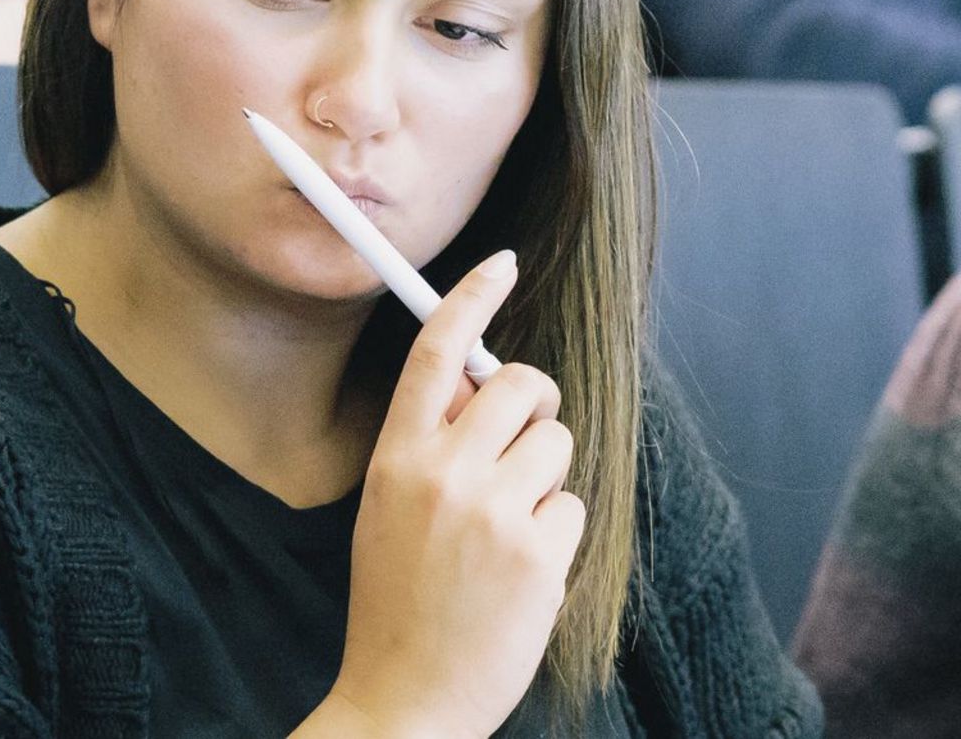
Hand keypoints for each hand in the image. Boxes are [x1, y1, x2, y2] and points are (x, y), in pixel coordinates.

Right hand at [299, 250, 583, 738]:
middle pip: (520, 382)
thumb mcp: (388, 511)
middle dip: (534, 401)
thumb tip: (481, 384)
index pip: (435, 353)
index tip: (501, 264)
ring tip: (509, 531)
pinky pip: (572, 504)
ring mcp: (494, 513)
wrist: (406, 700)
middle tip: (525, 437)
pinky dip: (557, 532)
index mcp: (396, 459)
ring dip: (546, 476)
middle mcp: (443, 474)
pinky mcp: (540, 553)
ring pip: (557, 443)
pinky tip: (522, 573)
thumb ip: (428, 447)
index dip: (471, 297)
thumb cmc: (399, 603)